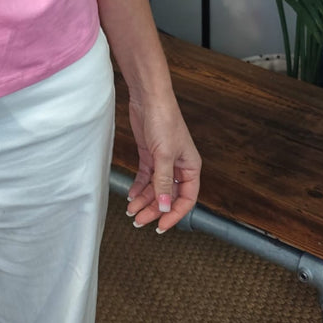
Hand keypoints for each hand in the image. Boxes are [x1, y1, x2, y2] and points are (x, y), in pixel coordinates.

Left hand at [124, 92, 200, 233]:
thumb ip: (163, 182)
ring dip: (144, 200)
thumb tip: (164, 206)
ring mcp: (163, 160)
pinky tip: (132, 195)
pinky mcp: (150, 154)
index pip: (186, 199)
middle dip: (154, 209)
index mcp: (191, 167)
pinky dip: (139, 187)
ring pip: (155, 188)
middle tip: (140, 220)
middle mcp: (178, 166)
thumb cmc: (164, 119)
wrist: (148, 97)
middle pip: (168, 195)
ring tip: (132, 211)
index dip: (174, 214)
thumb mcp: (164, 155)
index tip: (161, 225)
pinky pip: (146, 177)